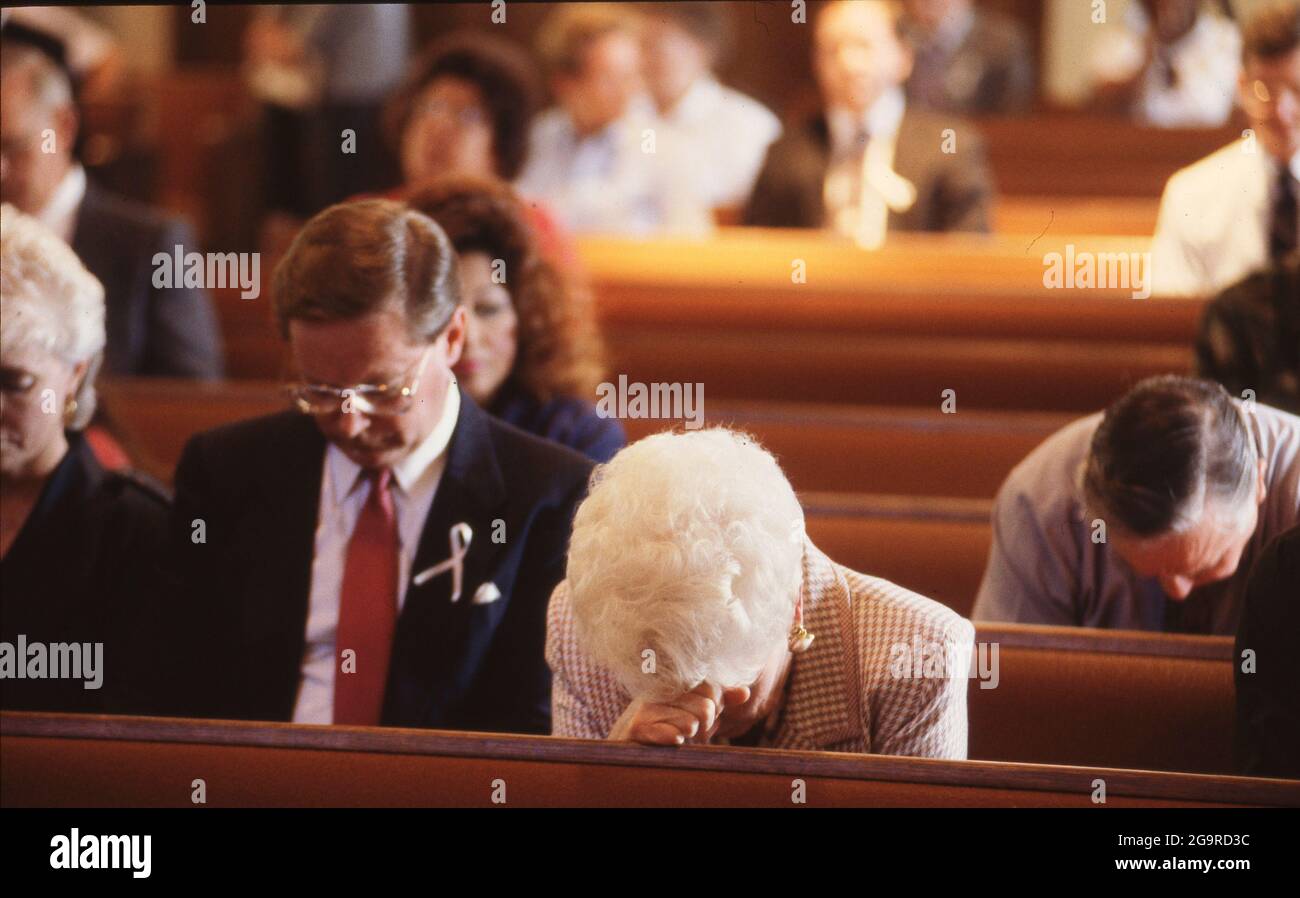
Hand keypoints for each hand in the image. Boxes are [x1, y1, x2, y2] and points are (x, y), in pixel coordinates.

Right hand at [608, 682, 751, 745]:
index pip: (712, 690)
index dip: (716, 706)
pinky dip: (674, 740)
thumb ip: (719, 699)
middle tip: (692, 728)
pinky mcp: (637, 727)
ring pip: (691, 723)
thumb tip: (744, 693)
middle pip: (706, 707)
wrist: (628, 743)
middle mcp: (661, 689)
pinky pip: (669, 734)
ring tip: (678, 735)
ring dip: (688, 735)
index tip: (707, 715)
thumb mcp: (695, 709)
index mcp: (676, 680)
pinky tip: (672, 740)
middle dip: (705, 725)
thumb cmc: (667, 723)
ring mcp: (647, 707)